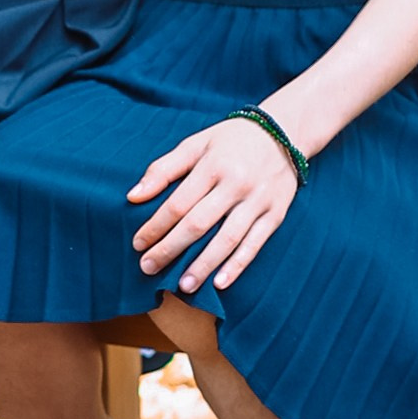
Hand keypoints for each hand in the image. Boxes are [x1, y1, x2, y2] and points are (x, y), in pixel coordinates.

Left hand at [128, 115, 300, 291]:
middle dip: (171, 249)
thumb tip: (133, 196)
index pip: (178, 203)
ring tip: (183, 286)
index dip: (156, 226)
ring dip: (203, 265)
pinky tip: (220, 283)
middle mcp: (236, 184)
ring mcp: (258, 201)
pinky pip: (255, 244)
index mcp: (213, 166)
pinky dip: (238, 265)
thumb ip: (164, 169)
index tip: (138, 244)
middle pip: (198, 224)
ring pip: (227, 239)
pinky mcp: (276, 214)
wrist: (284, 132)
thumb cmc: (230, 141)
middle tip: (148, 267)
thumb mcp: (196, 144)